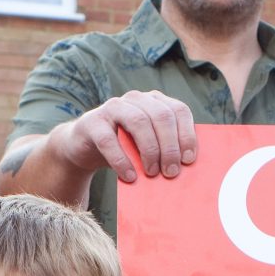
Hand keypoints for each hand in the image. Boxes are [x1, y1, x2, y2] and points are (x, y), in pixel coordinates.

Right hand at [54, 91, 197, 183]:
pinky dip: (121, 160)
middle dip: (169, 146)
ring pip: (138, 122)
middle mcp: (136, 99)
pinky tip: (129, 176)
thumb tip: (183, 171)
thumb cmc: (124, 150)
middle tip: (171, 173)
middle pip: (161, 116)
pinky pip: (109, 140)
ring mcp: (113, 107)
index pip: (178, 110)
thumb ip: (163, 151)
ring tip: (152, 174)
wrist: (84, 149)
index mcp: (155, 101)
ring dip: (149, 151)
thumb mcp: (146, 147)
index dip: (186, 135)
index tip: (189, 160)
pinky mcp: (92, 122)